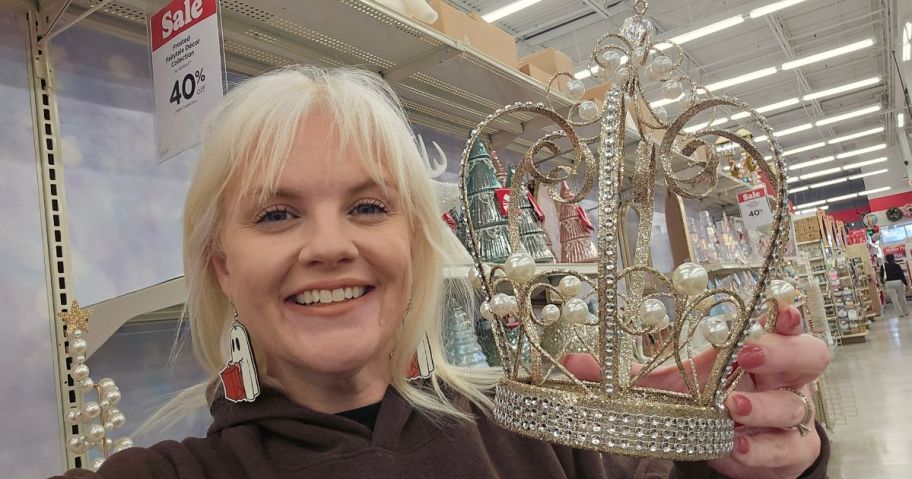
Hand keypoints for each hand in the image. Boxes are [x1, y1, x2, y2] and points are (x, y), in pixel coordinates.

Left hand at [561, 307, 829, 477]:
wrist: (741, 448)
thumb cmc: (709, 402)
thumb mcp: (669, 385)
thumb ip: (628, 375)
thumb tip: (573, 363)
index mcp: (760, 348)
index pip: (785, 322)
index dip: (787, 314)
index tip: (776, 309)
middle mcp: (785, 379)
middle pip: (810, 357)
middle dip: (783, 353)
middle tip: (748, 356)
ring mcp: (793, 417)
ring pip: (797, 408)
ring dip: (766, 408)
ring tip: (733, 411)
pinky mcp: (791, 452)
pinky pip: (788, 451)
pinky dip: (762, 450)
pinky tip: (736, 448)